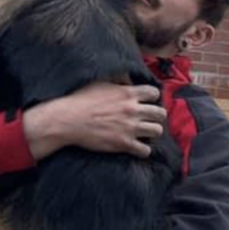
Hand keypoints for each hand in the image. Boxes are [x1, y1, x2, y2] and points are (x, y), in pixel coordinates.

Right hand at [23, 82, 165, 159]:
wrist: (68, 120)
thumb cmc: (80, 100)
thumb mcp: (100, 83)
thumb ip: (117, 81)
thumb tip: (125, 78)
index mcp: (127, 93)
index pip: (154, 93)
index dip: (153, 98)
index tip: (147, 102)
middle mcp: (133, 110)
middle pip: (160, 113)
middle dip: (157, 116)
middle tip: (150, 119)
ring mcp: (130, 128)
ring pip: (157, 131)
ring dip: (152, 132)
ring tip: (145, 133)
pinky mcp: (123, 143)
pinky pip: (145, 150)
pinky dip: (143, 150)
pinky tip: (138, 148)